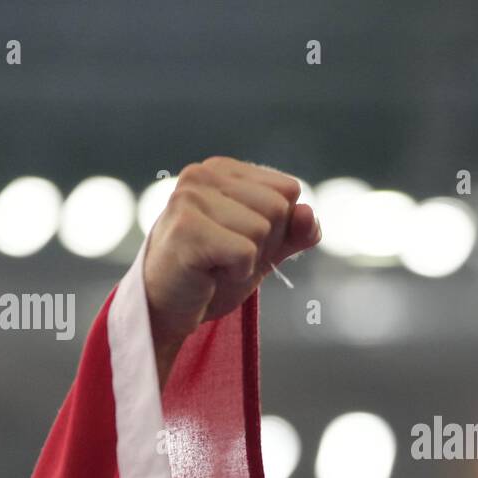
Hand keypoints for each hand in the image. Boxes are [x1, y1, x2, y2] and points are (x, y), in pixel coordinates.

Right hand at [143, 157, 320, 343]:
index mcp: (223, 169)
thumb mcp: (264, 249)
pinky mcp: (186, 228)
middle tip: (226, 257)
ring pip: (263, 230)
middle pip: (279, 207)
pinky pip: (246, 252)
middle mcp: (203, 174)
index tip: (241, 240)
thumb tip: (310, 213)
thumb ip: (294, 231)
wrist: (167, 308)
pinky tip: (209, 274)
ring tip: (215, 264)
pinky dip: (237, 273)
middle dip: (264, 243)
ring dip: (248, 260)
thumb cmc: (212, 273)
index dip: (277, 226)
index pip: (289, 189)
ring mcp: (190, 198)